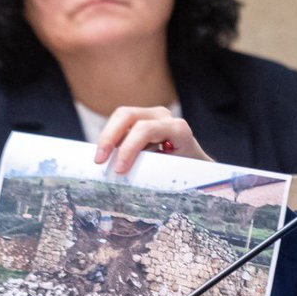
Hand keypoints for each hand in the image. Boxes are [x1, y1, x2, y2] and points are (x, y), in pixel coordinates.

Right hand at [93, 106, 212, 173]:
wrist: (197, 162)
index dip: (129, 148)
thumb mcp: (175, 173)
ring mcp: (152, 115)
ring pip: (120, 117)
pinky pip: (120, 124)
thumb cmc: (188, 170)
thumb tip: (127, 180)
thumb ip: (155, 172)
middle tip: (99, 161)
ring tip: (101, 160)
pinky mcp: (141, 119)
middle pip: (128, 116)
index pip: (147, 130)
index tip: (119, 169)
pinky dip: (110, 139)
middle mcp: (164, 117)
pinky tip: (107, 156)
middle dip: (109, 137)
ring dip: (106, 138)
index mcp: (178, 129)